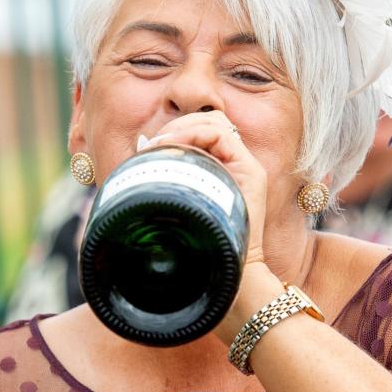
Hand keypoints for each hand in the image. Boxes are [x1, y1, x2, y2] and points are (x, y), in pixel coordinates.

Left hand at [143, 111, 267, 269]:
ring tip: (163, 145)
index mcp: (224, 169)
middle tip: (154, 144)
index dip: (177, 130)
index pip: (204, 130)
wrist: (232, 271)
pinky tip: (176, 148)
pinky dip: (195, 134)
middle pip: (210, 120)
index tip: (151, 147)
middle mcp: (239, 164)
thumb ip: (170, 183)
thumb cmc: (203, 246)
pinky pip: (221, 135)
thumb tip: (139, 158)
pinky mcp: (251, 171)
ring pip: (216, 121)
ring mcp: (247, 166)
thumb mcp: (180, 207)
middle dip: (178, 125)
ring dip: (184, 127)